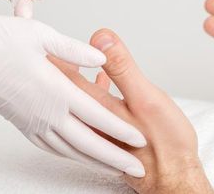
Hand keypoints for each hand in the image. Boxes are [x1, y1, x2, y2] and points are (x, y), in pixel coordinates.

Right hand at [0, 16, 146, 176]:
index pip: (97, 115)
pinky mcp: (20, 124)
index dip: (122, 128)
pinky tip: (77, 154)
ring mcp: (32, 122)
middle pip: (88, 143)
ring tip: (115, 167)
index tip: (142, 139)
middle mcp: (46, 113)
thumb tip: (102, 58)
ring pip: (70, 150)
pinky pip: (50, 146)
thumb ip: (74, 50)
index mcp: (55, 91)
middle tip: (138, 169)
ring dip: (94, 160)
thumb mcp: (39, 35)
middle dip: (115, 158)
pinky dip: (69, 154)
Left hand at [50, 29, 213, 193]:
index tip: (39, 37)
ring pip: (77, 98)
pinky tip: (101, 81)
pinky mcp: (108, 135)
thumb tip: (101, 37)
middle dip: (59, 65)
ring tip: (69, 59)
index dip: (53, 54)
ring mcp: (97, 129)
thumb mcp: (146, 98)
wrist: (174, 178)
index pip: (65, 74)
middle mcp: (89, 118)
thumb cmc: (165, 140)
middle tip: (49, 44)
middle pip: (65, 87)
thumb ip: (122, 68)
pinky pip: (90, 110)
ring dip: (73, 79)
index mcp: (96, 105)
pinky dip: (91, 92)